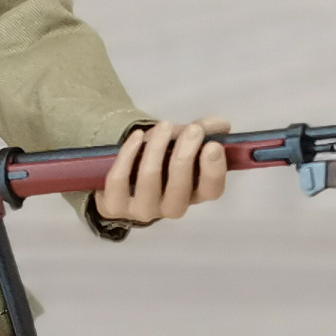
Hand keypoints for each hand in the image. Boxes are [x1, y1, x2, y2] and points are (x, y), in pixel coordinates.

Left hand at [95, 118, 228, 224]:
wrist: (127, 172)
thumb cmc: (163, 157)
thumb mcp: (186, 142)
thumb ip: (206, 131)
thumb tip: (219, 125)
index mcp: (195, 193)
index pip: (211, 190)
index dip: (213, 170)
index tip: (213, 146)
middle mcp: (171, 207)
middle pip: (180, 187)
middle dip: (186, 156)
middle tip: (192, 130)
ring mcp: (142, 209)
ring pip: (149, 180)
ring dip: (157, 149)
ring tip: (164, 126)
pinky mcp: (115, 207)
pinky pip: (120, 179)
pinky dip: (128, 154)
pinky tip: (137, 136)